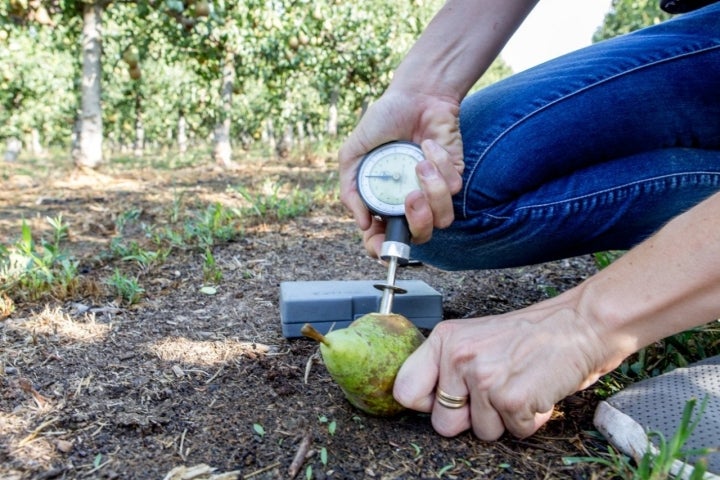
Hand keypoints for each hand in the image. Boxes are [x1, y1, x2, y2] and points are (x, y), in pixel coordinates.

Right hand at [338, 89, 463, 256]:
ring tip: (420, 164)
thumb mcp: (353, 154)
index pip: (384, 239)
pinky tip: (428, 145)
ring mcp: (433, 192)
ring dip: (433, 192)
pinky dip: (439, 164)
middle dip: (418, 221)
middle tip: (410, 196)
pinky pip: (453, 187)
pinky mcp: (453, 176)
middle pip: (420, 237)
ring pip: (442, 218)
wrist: (415, 95)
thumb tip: (362, 222)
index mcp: (383, 202)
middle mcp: (409, 202)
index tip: (380, 241)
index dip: (382, 249)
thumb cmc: (382, 122)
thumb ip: (350, 189)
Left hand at [393, 293, 617, 439]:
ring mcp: (483, 378)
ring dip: (504, 419)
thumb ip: (448, 365)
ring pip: (482, 433)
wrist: (580, 324)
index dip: (427, 404)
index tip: (445, 401)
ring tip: (518, 386)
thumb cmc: (530, 335)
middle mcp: (458, 357)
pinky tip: (535, 391)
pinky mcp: (510, 399)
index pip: (405, 390)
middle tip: (494, 393)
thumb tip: (425, 400)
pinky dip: (530, 420)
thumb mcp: (476, 338)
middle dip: (471, 419)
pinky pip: (514, 433)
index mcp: (445, 340)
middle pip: (442, 424)